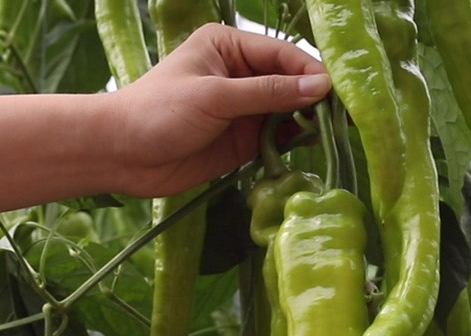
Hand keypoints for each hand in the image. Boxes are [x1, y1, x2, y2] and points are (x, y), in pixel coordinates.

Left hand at [110, 24, 331, 196]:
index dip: (312, 74)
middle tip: (347, 117)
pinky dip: (295, 142)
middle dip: (317, 98)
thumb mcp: (216, 97)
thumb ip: (268, 93)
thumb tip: (320, 89)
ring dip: (310, 121)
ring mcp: (244, 110)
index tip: (339, 94)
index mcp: (230, 46)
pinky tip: (313, 145)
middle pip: (291, 83)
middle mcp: (241, 75)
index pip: (283, 57)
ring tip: (336, 133)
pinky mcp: (243, 141)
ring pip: (288, 112)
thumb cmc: (160, 112)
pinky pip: (278, 138)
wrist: (123, 154)